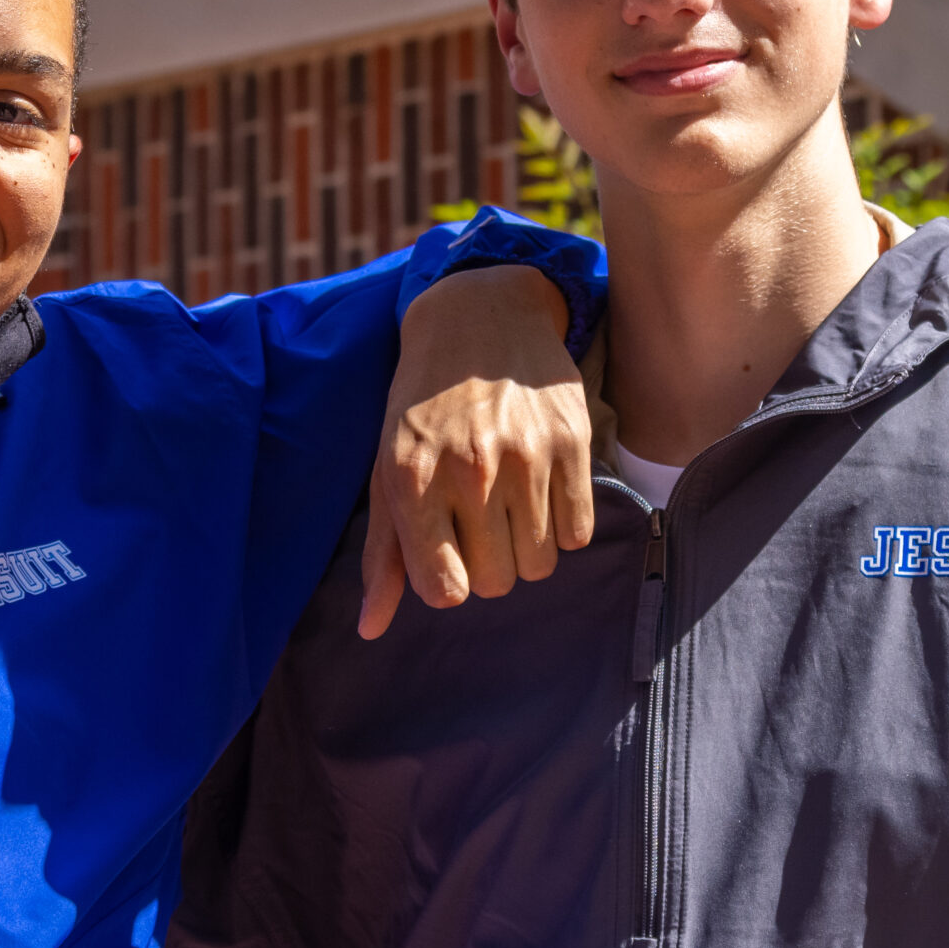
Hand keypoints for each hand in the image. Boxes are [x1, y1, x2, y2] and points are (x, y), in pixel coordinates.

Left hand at [360, 267, 593, 637]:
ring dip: (525, 548)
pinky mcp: (571, 442)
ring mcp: (525, 456)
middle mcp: (469, 470)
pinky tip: (542, 491)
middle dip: (487, 564)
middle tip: (479, 521)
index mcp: (412, 480)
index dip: (448, 581)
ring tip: (510, 505)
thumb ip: (383, 554)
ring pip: (540, 564)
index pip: (445, 591)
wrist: (478, 317)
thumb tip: (370, 630)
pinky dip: (563, 526)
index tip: (447, 552)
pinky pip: (578, 532)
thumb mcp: (387, 470)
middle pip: (496, 583)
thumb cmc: (422, 405)